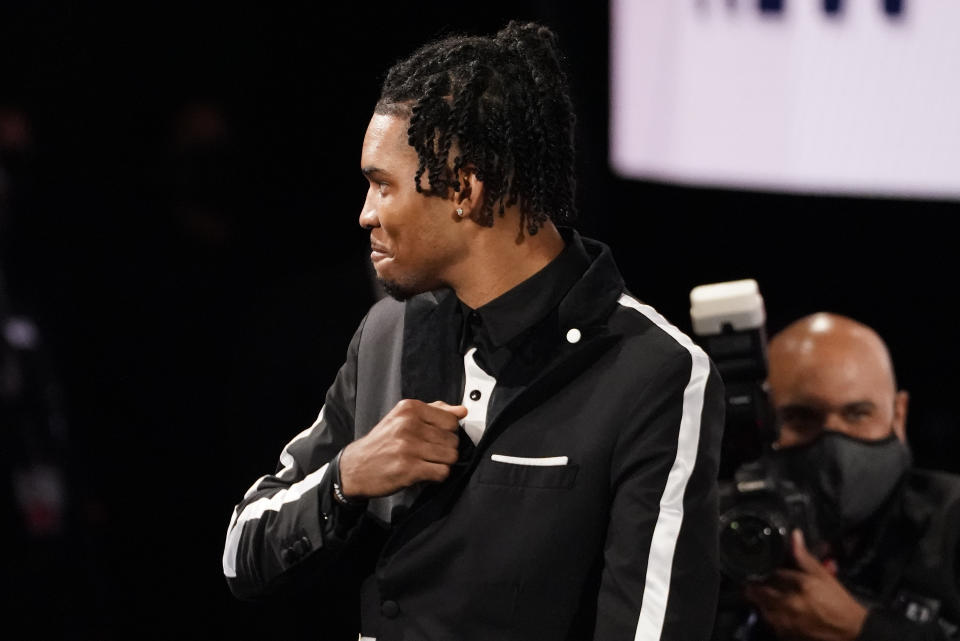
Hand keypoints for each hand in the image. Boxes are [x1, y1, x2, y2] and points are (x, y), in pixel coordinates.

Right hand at [338, 399, 466, 498]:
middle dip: (445, 449)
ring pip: (451, 456)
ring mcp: (409, 447)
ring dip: (442, 463)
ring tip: (426, 462)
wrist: (355, 468)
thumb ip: (434, 411)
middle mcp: (409, 424)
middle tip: (428, 453)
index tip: (435, 437)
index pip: (451, 419)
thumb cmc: (382, 443)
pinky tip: (424, 473)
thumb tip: (461, 410)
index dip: (447, 432)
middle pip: (453, 439)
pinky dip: (437, 476)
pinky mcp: (409, 469)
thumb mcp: (403, 419)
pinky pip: (442, 472)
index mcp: (409, 408)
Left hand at [744, 530, 867, 640]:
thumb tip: (794, 535)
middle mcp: (790, 604)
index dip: (769, 571)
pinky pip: (771, 623)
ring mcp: (786, 622)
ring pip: (762, 608)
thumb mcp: (823, 576)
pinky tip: (780, 612)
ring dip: (762, 602)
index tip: (767, 572)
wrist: (851, 632)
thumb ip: (804, 557)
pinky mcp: (786, 635)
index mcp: (800, 586)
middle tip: (755, 584)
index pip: (773, 573)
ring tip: (770, 598)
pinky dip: (772, 617)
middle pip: (759, 592)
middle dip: (755, 587)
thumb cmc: (838, 602)